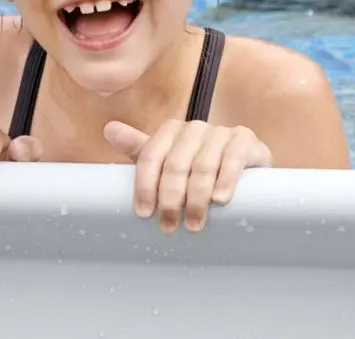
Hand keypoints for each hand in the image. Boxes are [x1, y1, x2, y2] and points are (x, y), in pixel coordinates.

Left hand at [103, 119, 271, 232]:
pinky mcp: (246, 140)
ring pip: (203, 165)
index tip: (144, 214)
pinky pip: (234, 158)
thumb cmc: (197, 167)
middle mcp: (195, 127)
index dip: (145, 185)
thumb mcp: (168, 161)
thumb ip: (140, 149)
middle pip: (176, 164)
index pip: (151, 155)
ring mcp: (222, 132)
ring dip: (197, 198)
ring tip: (194, 224)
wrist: (243, 165)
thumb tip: (108, 129)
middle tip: (169, 226)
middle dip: (171, 199)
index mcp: (171, 130)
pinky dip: (226, 180)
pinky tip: (220, 200)